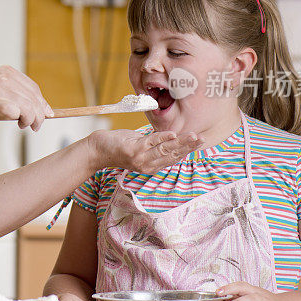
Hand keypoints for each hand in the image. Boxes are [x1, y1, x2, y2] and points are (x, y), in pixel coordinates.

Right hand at [0, 66, 52, 130]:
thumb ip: (16, 96)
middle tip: (36, 126)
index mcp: (6, 71)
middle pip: (33, 98)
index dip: (42, 103)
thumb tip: (41, 110)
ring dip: (31, 120)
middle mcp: (4, 77)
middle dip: (39, 115)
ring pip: (27, 106)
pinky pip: (14, 111)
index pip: (33, 88)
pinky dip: (19, 118)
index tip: (46, 114)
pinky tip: (17, 123)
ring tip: (25, 126)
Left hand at [87, 129, 202, 174]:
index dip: (187, 151)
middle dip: (188, 146)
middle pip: (172, 155)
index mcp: (151, 165)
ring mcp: (140, 158)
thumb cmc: (120, 145)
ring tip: (193, 136)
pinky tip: (173, 134)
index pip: (173, 158)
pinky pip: (151, 143)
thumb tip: (171, 136)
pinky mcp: (133, 150)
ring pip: (165, 150)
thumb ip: (155, 144)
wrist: (98, 150)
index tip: (200, 142)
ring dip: (181, 142)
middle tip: (202, 138)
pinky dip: (163, 138)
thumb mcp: (141, 146)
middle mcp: (147, 165)